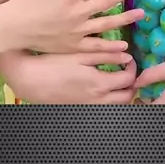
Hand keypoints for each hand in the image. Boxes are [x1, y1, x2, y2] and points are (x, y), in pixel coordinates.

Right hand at [2, 0, 143, 54]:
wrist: (13, 27)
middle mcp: (78, 12)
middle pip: (108, 2)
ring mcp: (77, 30)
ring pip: (107, 24)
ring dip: (126, 18)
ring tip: (140, 14)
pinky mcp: (73, 45)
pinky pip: (96, 46)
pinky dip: (111, 46)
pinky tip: (124, 46)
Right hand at [8, 50, 137, 103]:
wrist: (31, 81)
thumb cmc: (54, 64)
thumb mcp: (81, 54)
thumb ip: (106, 54)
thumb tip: (127, 54)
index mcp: (99, 84)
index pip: (128, 80)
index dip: (133, 69)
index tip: (130, 59)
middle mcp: (97, 100)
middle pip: (126, 98)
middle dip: (131, 84)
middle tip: (127, 71)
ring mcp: (89, 107)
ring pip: (116, 106)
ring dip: (121, 94)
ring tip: (117, 79)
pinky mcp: (81, 109)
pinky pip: (103, 107)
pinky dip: (109, 99)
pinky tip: (102, 87)